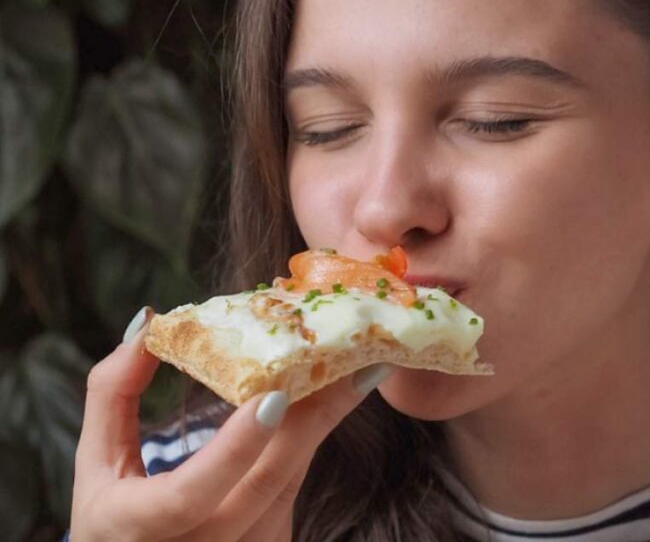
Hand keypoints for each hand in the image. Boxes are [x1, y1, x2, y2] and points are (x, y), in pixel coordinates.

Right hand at [70, 307, 391, 541]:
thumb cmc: (117, 514)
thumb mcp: (98, 463)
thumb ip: (113, 394)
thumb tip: (148, 324)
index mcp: (142, 527)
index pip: (191, 494)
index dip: (234, 450)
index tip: (272, 399)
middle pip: (266, 483)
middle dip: (312, 419)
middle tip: (349, 364)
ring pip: (291, 480)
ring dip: (323, 421)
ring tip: (356, 369)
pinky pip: (297, 484)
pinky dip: (312, 437)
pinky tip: (333, 397)